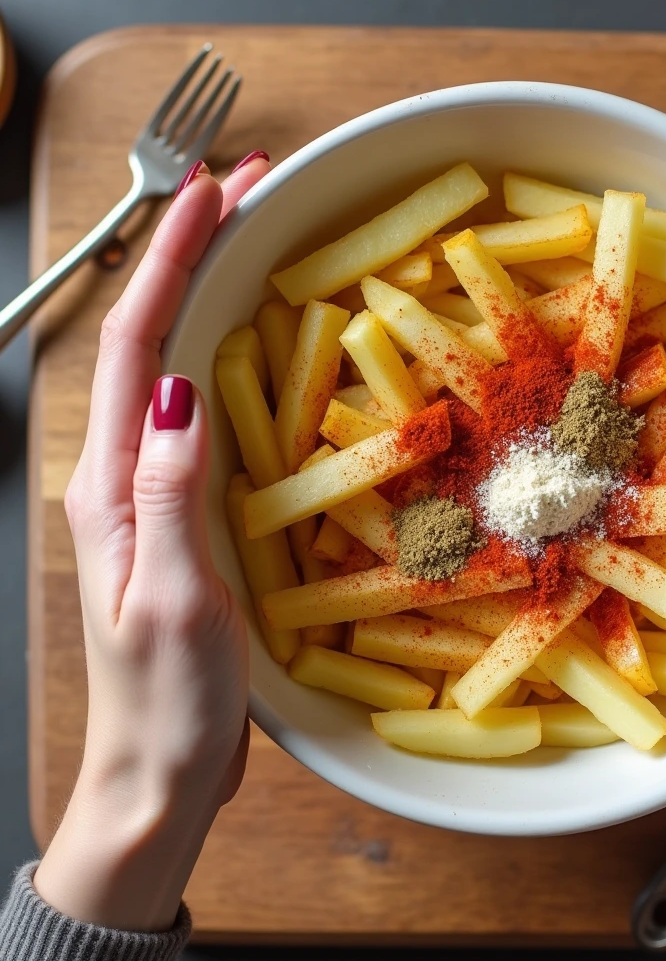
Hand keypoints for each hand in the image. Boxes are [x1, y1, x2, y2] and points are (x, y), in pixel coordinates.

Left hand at [33, 153, 271, 931]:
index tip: (213, 192)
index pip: (138, 346)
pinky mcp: (182, 516)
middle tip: (245, 187)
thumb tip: (174, 389)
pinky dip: (224, 357)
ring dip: (206, 294)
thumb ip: (168, 493)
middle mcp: (124, 477)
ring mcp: (152, 495)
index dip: (173, 262)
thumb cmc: (168, 700)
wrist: (159, 773)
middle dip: (190, 253)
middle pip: (150, 338)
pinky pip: (200, 415)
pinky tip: (254, 345)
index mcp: (115, 487)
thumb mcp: (170, 597)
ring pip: (172, 367)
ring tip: (251, 238)